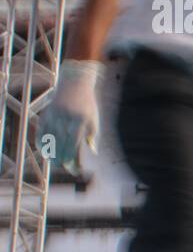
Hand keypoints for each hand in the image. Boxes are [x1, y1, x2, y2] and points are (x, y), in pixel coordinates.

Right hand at [39, 60, 102, 174]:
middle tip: (61, 167)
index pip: (73, 143)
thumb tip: (92, 152)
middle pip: (60, 142)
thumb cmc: (87, 105)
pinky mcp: (46, 114)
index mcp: (79, 121)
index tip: (71, 166)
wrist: (74, 84)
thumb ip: (91, 135)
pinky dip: (41, 141)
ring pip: (49, 138)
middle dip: (60, 156)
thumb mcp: (93, 119)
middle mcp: (65, 118)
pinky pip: (41, 130)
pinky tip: (43, 150)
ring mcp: (54, 115)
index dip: (71, 156)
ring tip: (53, 162)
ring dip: (50, 152)